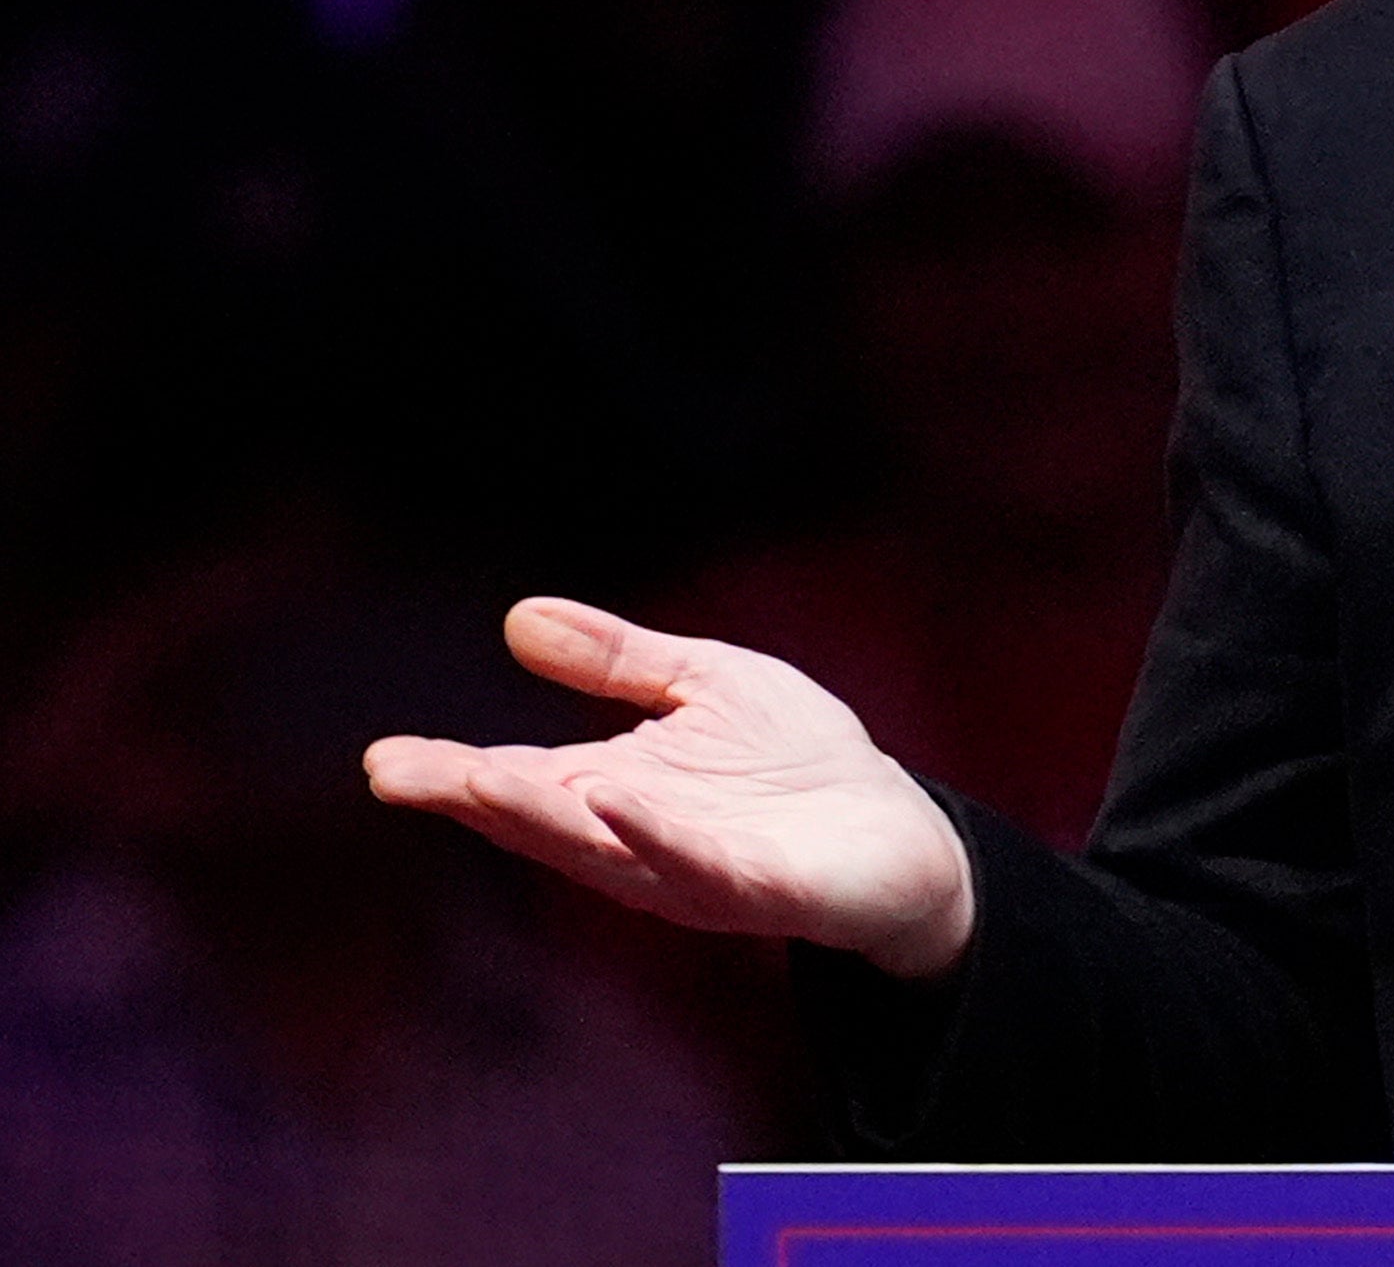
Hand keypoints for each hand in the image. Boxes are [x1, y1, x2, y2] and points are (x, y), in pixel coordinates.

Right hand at [364, 597, 977, 977]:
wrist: (900, 834)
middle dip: (479, 797)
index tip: (381, 760)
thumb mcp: (705, 687)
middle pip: (543, 821)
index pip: (518, 782)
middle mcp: (638, 841)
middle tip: (408, 774)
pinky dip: (657, 835)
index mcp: (615, 792)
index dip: (448, 775)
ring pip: (607, 850)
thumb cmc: (797, 764)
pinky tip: (619, 798)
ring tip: (485, 782)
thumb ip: (619, 661)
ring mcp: (694, 871)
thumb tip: (518, 617)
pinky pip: (701, 865)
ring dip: (546, 818)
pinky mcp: (762, 889)